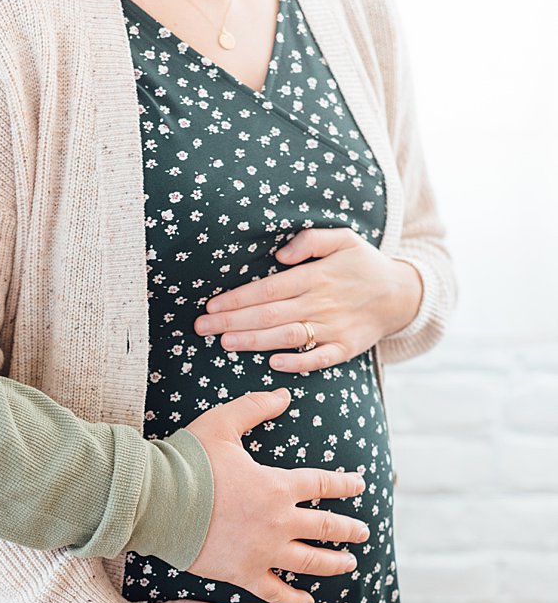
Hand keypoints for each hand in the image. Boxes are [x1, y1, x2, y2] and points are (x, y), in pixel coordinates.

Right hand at [184, 388, 367, 602]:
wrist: (158, 502)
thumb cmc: (187, 462)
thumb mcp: (222, 424)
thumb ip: (255, 407)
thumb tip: (284, 394)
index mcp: (278, 486)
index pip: (323, 485)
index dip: (344, 484)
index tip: (358, 485)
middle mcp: (279, 521)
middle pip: (326, 528)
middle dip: (348, 530)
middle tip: (363, 533)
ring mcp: (264, 551)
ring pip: (310, 562)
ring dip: (333, 564)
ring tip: (348, 564)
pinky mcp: (243, 573)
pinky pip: (276, 591)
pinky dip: (293, 599)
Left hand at [192, 227, 423, 373]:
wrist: (401, 294)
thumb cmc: (362, 265)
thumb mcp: (344, 239)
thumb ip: (312, 239)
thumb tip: (282, 254)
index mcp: (316, 276)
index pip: (268, 289)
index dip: (238, 298)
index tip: (211, 306)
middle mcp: (322, 302)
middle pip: (270, 314)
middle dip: (232, 321)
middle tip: (201, 328)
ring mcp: (334, 328)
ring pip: (287, 336)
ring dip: (254, 341)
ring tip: (224, 342)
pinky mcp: (345, 348)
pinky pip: (319, 359)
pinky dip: (298, 362)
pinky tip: (273, 364)